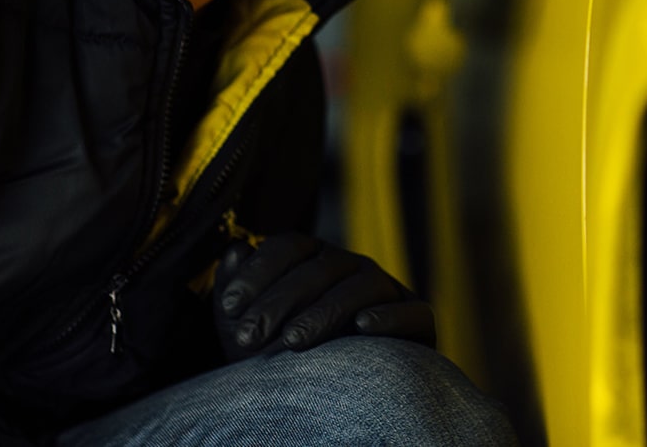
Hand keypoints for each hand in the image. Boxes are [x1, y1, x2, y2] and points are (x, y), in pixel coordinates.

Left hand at [212, 232, 435, 360]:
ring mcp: (387, 289)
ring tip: (292, 342)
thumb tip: (235, 252)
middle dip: (279, 302)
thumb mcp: (245, 326)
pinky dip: (389, 316)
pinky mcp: (417, 319)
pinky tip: (361, 327)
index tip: (229, 306)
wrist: (322, 399)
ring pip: (360, 287)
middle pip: (318, 269)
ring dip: (325, 312)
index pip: (289, 246)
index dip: (258, 272)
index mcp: (314, 258)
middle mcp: (352, 266)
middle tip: (249, 337)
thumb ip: (235, 288)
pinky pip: (411, 311)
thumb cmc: (276, 357)